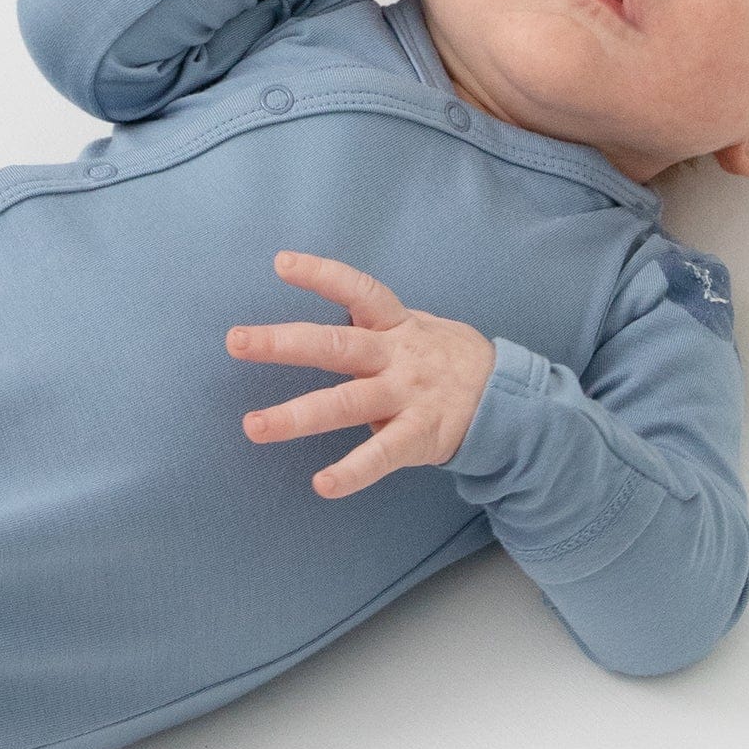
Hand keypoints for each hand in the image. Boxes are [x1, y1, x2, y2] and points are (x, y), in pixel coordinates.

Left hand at [226, 252, 497, 496]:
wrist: (512, 400)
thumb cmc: (449, 361)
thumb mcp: (419, 328)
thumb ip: (376, 324)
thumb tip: (330, 312)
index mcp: (396, 325)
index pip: (358, 290)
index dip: (322, 275)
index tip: (280, 263)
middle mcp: (397, 357)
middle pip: (335, 345)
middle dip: (282, 344)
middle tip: (236, 341)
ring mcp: (407, 396)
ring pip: (345, 404)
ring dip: (295, 416)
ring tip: (253, 426)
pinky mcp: (420, 436)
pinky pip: (381, 456)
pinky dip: (351, 472)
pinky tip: (322, 485)